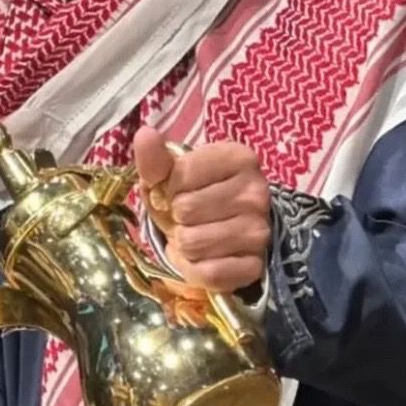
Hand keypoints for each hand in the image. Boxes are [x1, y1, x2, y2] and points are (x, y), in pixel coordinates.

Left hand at [134, 126, 270, 292]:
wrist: (218, 231)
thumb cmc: (191, 196)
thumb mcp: (170, 174)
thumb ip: (156, 158)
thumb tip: (145, 133)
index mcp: (240, 158)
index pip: (182, 173)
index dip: (170, 187)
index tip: (180, 191)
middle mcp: (257, 192)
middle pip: (186, 209)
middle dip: (177, 218)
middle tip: (188, 218)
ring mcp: (260, 231)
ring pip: (193, 242)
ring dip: (184, 245)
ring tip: (195, 236)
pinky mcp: (255, 265)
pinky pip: (209, 273)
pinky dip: (196, 270)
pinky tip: (204, 258)